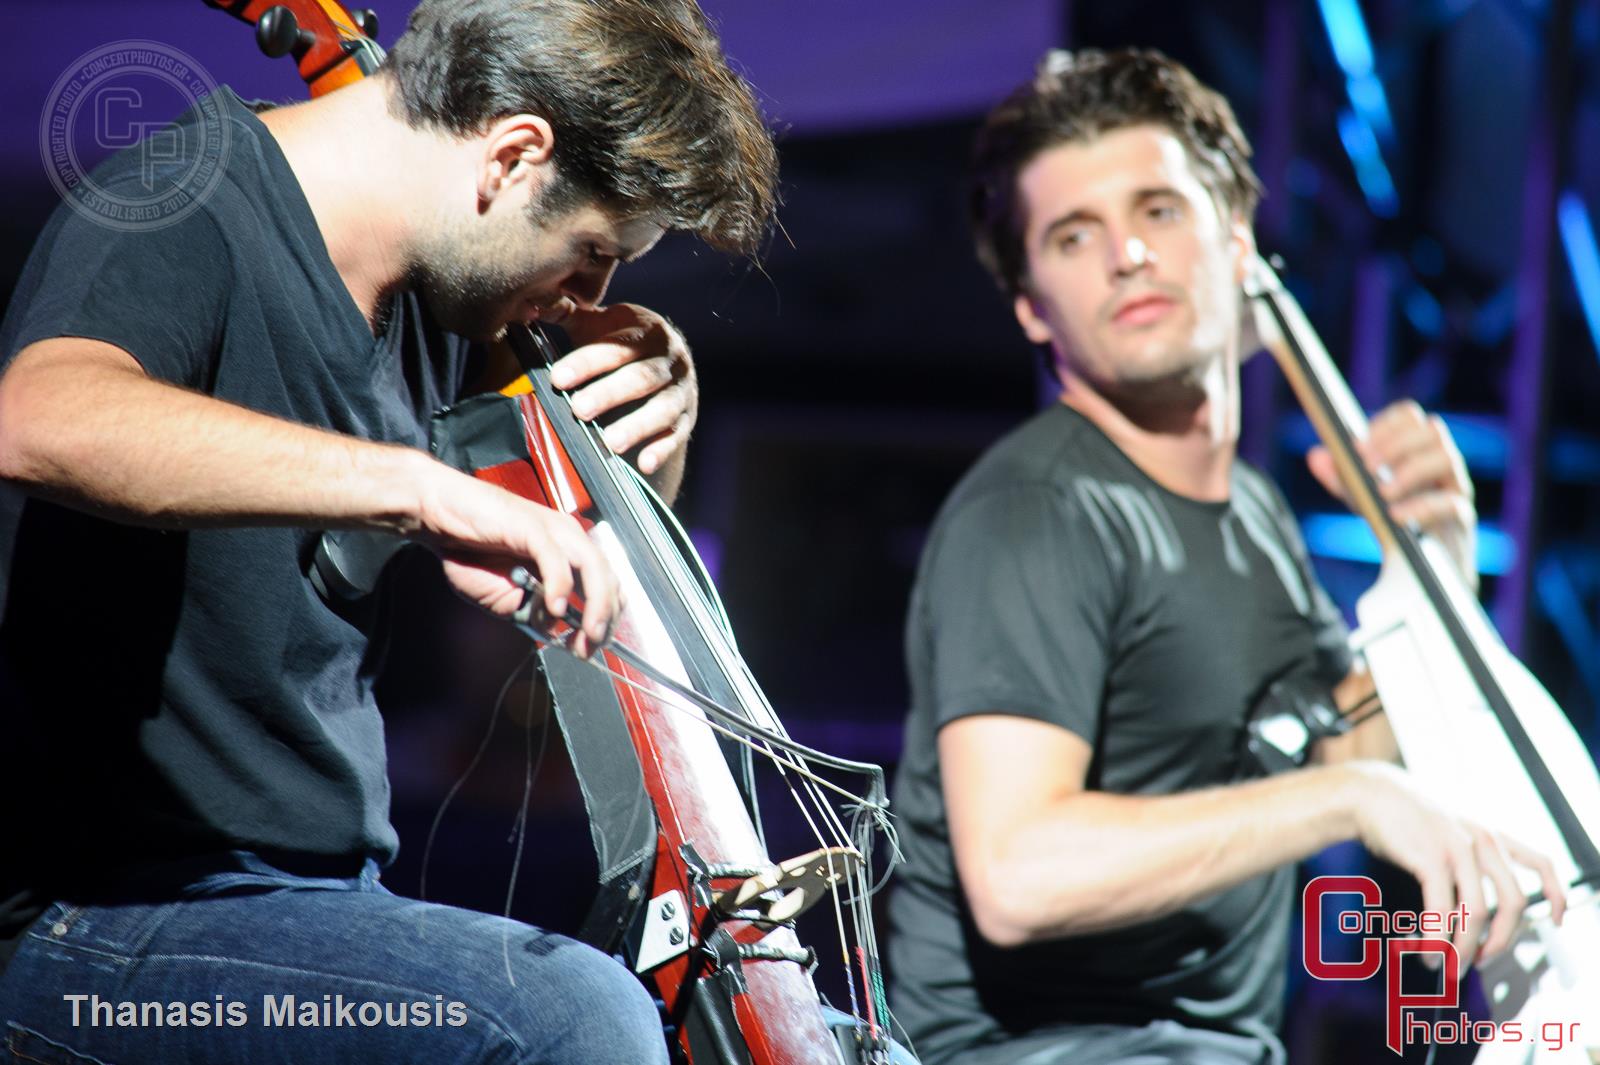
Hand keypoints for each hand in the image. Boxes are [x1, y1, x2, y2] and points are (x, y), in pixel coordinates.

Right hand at [413, 460, 618, 655]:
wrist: (439, 517)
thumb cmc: (470, 551)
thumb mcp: (506, 598)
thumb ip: (533, 611)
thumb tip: (554, 628)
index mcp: (568, 552)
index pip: (606, 585)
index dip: (607, 617)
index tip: (594, 645)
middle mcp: (568, 537)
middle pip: (607, 578)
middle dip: (605, 618)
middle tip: (590, 647)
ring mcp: (552, 530)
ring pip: (593, 566)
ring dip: (596, 604)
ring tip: (588, 633)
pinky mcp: (530, 526)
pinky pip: (554, 557)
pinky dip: (560, 584)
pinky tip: (556, 608)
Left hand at [549, 303, 696, 482]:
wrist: (668, 364)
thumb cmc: (623, 345)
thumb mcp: (601, 324)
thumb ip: (569, 316)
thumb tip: (532, 305)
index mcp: (647, 332)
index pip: (617, 347)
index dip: (587, 363)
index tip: (557, 378)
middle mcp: (671, 360)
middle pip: (641, 378)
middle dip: (609, 394)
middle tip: (578, 410)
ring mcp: (682, 391)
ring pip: (663, 408)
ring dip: (637, 426)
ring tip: (610, 442)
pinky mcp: (687, 419)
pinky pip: (677, 435)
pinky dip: (661, 450)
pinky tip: (644, 464)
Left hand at [1307, 400, 1476, 586]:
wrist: (1423, 569)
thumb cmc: (1395, 521)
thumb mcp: (1362, 496)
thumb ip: (1340, 476)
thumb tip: (1315, 455)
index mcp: (1416, 449)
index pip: (1410, 417)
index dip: (1384, 424)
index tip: (1357, 445)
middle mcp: (1440, 463)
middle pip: (1432, 430)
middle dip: (1396, 444)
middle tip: (1366, 465)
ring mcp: (1455, 488)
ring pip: (1447, 458)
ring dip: (1410, 470)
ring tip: (1382, 492)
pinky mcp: (1461, 519)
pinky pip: (1451, 503)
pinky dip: (1421, 506)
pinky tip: (1395, 516)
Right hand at [1343, 761, 1566, 967]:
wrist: (1368, 792)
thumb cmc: (1404, 816)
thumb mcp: (1449, 827)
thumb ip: (1469, 856)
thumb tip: (1470, 907)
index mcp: (1491, 833)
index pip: (1541, 863)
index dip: (1556, 896)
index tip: (1557, 922)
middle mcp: (1483, 839)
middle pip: (1514, 901)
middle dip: (1502, 940)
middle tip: (1482, 959)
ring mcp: (1458, 849)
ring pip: (1478, 913)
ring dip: (1465, 948)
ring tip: (1447, 966)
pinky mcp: (1431, 858)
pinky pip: (1441, 910)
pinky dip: (1436, 939)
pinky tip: (1426, 952)